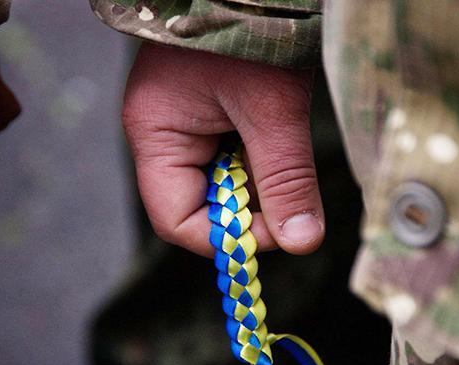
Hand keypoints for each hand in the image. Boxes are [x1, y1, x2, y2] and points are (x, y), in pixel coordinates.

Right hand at [122, 43, 323, 256]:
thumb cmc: (251, 30)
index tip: (277, 229)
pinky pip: (228, 156)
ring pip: (219, 183)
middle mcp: (161, 135)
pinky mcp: (203, 115)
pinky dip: (257, 157)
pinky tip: (271, 132)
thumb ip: (286, 178)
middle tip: (287, 187)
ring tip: (277, 143)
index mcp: (157, 134)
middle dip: (247, 207)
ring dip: (256, 179)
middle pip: (199, 206)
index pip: (178, 221)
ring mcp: (181, 124)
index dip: (227, 237)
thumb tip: (301, 241)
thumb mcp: (273, 108)